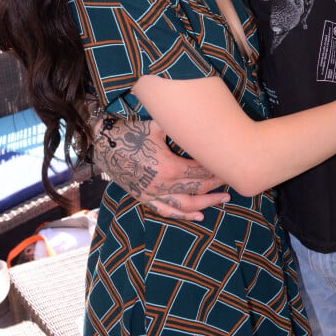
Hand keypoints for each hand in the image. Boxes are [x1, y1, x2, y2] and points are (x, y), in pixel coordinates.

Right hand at [90, 112, 229, 220]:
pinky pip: (166, 211)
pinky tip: (199, 217)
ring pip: (185, 206)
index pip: (198, 172)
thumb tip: (200, 118)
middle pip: (196, 189)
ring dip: (206, 204)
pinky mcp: (144, 198)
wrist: (103, 144)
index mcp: (168, 167)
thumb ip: (178, 127)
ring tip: (223, 200)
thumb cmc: (130, 133)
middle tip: (231, 182)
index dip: (214, 170)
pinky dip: (183, 215)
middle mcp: (162, 185)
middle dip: (215, 186)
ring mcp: (152, 195)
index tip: (228, 165)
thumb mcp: (157, 126)